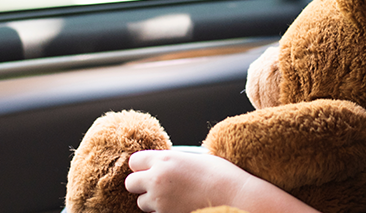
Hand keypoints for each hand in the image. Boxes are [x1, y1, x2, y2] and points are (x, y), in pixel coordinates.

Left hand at [125, 150, 320, 212]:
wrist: (235, 196)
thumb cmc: (221, 175)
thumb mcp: (195, 158)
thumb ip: (174, 159)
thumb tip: (165, 163)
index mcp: (165, 158)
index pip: (134, 161)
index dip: (141, 166)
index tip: (148, 169)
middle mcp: (157, 178)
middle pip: (130, 183)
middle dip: (140, 185)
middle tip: (155, 186)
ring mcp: (160, 200)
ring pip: (141, 203)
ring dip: (152, 201)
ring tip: (172, 198)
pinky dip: (163, 211)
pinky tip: (179, 206)